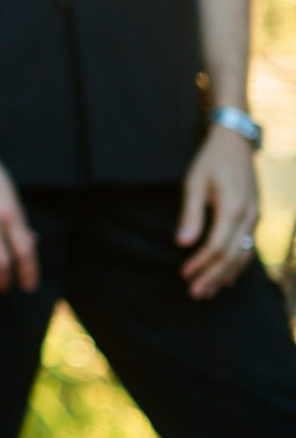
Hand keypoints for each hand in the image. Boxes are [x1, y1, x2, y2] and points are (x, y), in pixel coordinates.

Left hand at [179, 126, 262, 299]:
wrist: (235, 143)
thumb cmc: (210, 161)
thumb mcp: (194, 183)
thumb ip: (190, 214)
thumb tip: (182, 243)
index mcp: (233, 208)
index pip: (217, 246)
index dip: (201, 264)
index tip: (184, 275)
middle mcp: (249, 217)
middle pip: (232, 256)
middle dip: (213, 276)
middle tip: (195, 293)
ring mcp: (255, 218)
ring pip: (243, 255)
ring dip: (226, 274)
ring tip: (208, 291)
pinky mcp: (254, 217)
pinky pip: (248, 247)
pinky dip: (237, 264)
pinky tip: (227, 277)